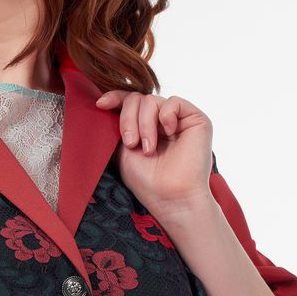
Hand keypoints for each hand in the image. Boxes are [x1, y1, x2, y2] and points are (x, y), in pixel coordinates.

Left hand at [95, 89, 213, 221]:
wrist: (171, 197)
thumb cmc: (146, 180)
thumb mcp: (121, 150)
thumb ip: (116, 126)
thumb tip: (103, 102)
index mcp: (144, 127)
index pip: (128, 102)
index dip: (114, 98)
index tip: (101, 104)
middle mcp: (160, 121)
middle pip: (137, 98)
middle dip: (128, 119)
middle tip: (131, 144)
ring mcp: (178, 119)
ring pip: (151, 100)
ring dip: (145, 124)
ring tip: (148, 148)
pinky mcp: (196, 119)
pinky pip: (174, 102)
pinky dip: (166, 115)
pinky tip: (169, 132)